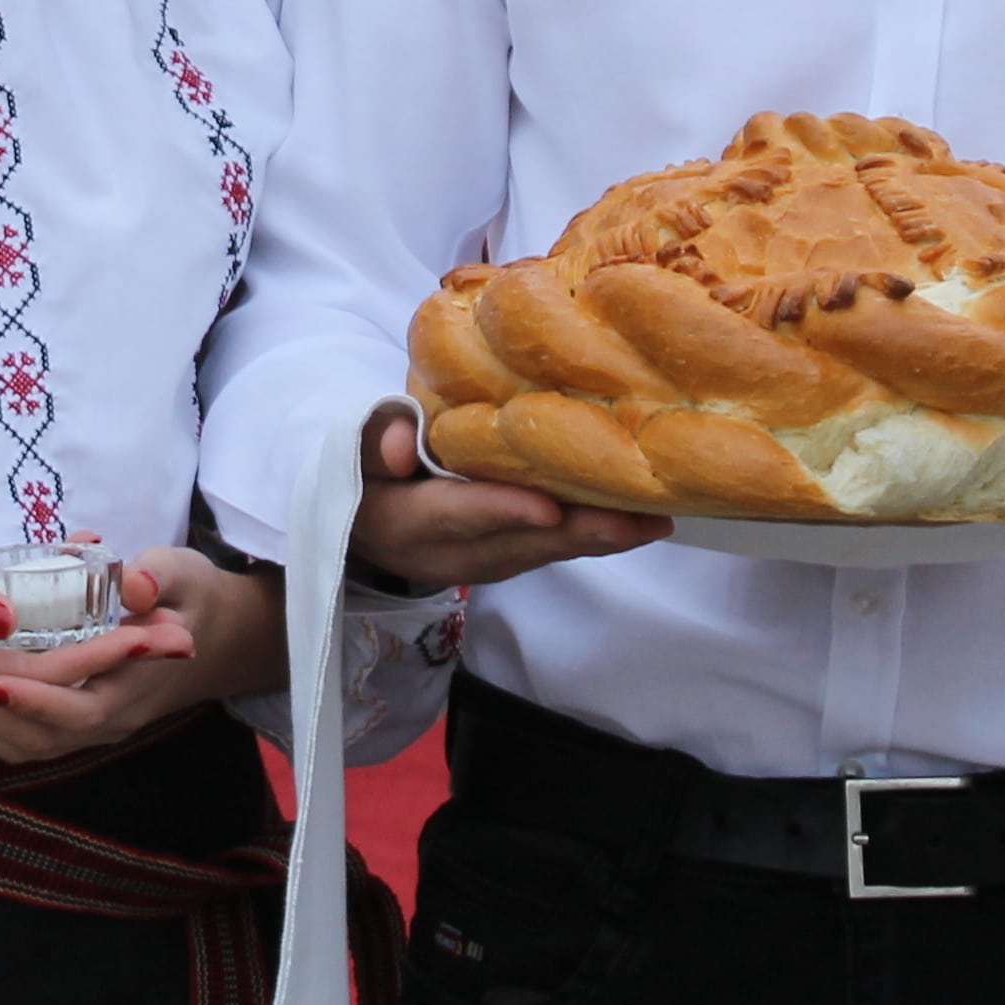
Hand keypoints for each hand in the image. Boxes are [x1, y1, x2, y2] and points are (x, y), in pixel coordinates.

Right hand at [0, 495, 187, 763]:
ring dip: (85, 665)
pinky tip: (69, 630)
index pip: (37, 672)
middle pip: (42, 684)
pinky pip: (0, 663)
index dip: (103, 658)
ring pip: (24, 682)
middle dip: (113, 665)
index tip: (161, 638)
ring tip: (143, 639)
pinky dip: (44, 654)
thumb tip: (12, 623)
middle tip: (179, 638)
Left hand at [0, 547, 286, 762]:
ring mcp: (82, 726)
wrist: (210, 632)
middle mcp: (104, 720)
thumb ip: (158, 576)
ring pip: (16, 742)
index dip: (31, 700)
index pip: (76, 710)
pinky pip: (13, 731)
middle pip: (32, 737)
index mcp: (132, 690)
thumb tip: (133, 580)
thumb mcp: (184, 573)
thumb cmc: (191, 596)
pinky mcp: (62, 718)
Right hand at [345, 404, 668, 592]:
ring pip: (545, 552)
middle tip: (638, 519)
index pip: (458, 515)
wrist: (359, 527)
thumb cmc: (360, 472)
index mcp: (407, 522)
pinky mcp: (505, 561)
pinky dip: (593, 537)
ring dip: (600, 540)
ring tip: (655, 519)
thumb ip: (374, 439)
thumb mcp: (349, 451)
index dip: (504, 511)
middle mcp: (450, 555)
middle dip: (581, 532)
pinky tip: (637, 521)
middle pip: (521, 544)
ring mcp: (481, 565)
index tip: (549, 507)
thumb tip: (399, 446)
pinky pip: (552, 550)